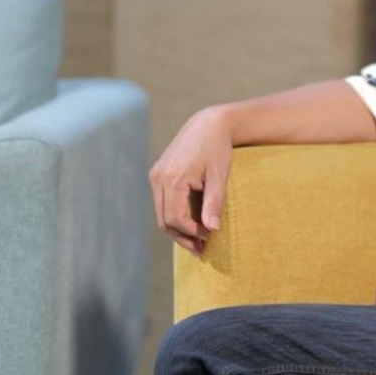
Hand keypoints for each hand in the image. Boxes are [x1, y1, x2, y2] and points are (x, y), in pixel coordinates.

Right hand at [149, 106, 234, 256]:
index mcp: (172, 178)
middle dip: (182, 237)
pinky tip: (191, 223)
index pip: (175, 218)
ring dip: (178, 229)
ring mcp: (156, 176)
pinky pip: (162, 203)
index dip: (191, 233)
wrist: (208, 124)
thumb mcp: (220, 175)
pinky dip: (174, 216)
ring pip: (161, 214)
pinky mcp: (158, 174)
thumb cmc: (217, 148)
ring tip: (198, 241)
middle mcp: (159, 178)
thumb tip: (212, 229)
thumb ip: (215, 202)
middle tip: (201, 250)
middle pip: (164, 220)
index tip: (209, 237)